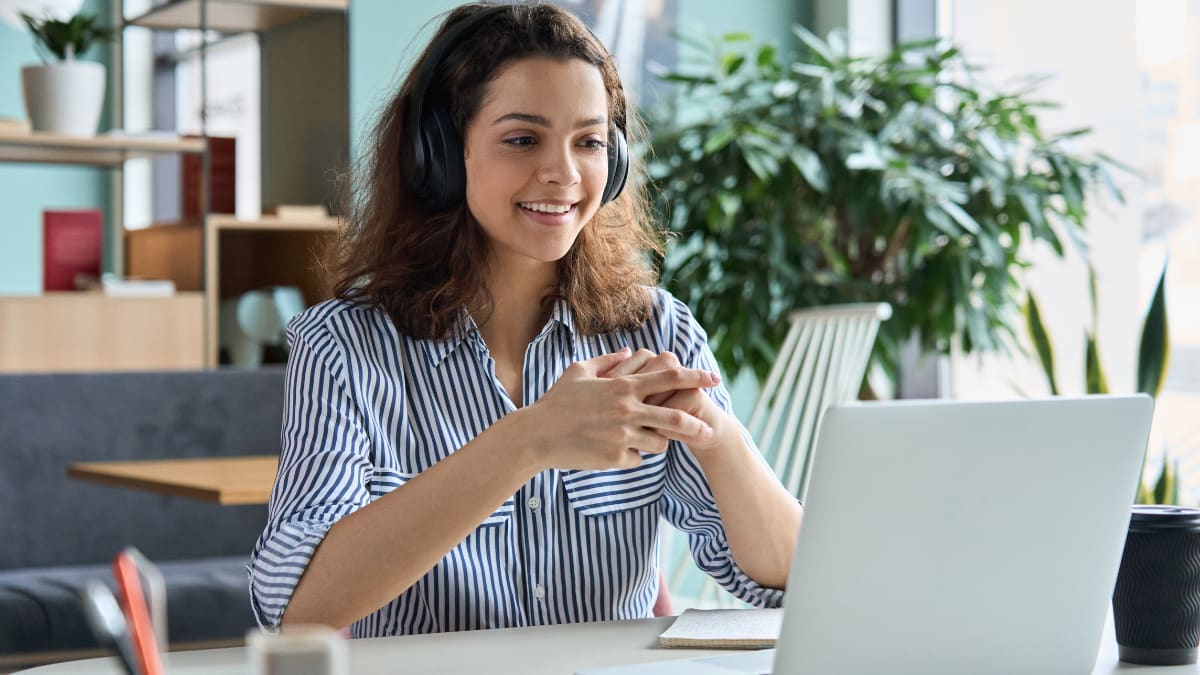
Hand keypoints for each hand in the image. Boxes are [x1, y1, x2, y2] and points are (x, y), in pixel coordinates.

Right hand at [523, 349, 720, 470]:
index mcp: (622, 386)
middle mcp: (627, 410)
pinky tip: (615, 452)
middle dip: (697, 422)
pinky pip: (637, 459)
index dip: (695, 377)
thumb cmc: (557, 402)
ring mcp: (623, 436)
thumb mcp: (579, 372)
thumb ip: (607, 361)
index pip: (668, 377)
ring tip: (646, 441)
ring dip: (659, 442)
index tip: (713, 379)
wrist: (537, 436)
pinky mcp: (616, 458)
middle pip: (676, 416)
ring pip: (660, 443)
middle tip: (708, 427)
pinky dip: (632, 457)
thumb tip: (628, 351)